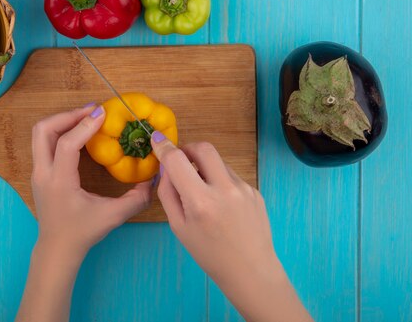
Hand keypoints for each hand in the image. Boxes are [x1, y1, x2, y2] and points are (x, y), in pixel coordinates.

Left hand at [16, 105, 152, 321]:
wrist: (57, 248)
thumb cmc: (83, 232)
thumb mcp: (113, 217)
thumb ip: (136, 199)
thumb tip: (155, 179)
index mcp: (59, 182)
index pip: (66, 144)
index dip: (84, 126)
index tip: (102, 113)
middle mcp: (43, 173)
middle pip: (44, 130)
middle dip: (68, 115)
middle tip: (92, 111)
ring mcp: (38, 172)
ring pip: (40, 134)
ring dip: (62, 121)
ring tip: (87, 117)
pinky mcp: (40, 172)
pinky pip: (44, 142)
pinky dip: (60, 131)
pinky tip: (80, 132)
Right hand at [151, 132, 312, 321]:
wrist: (250, 270)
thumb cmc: (208, 253)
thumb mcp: (178, 227)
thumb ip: (168, 193)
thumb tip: (165, 167)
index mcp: (200, 201)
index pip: (177, 160)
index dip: (164, 147)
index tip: (157, 140)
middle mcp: (224, 189)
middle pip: (203, 148)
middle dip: (188, 148)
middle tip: (182, 160)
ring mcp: (244, 188)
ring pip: (219, 163)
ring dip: (206, 168)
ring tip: (203, 194)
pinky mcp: (254, 191)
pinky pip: (231, 177)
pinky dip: (220, 182)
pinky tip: (222, 206)